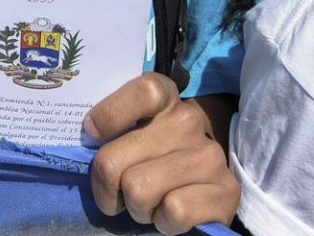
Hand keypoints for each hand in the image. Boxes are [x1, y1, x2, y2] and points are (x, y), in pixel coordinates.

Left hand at [83, 73, 238, 235]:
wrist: (203, 180)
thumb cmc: (154, 152)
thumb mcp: (135, 129)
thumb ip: (113, 127)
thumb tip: (88, 137)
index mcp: (165, 96)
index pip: (142, 91)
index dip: (109, 114)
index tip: (93, 133)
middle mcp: (189, 120)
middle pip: (113, 160)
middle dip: (107, 185)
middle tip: (118, 189)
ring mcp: (209, 155)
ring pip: (138, 190)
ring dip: (135, 207)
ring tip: (148, 200)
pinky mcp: (226, 192)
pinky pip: (172, 212)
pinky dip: (163, 222)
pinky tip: (169, 212)